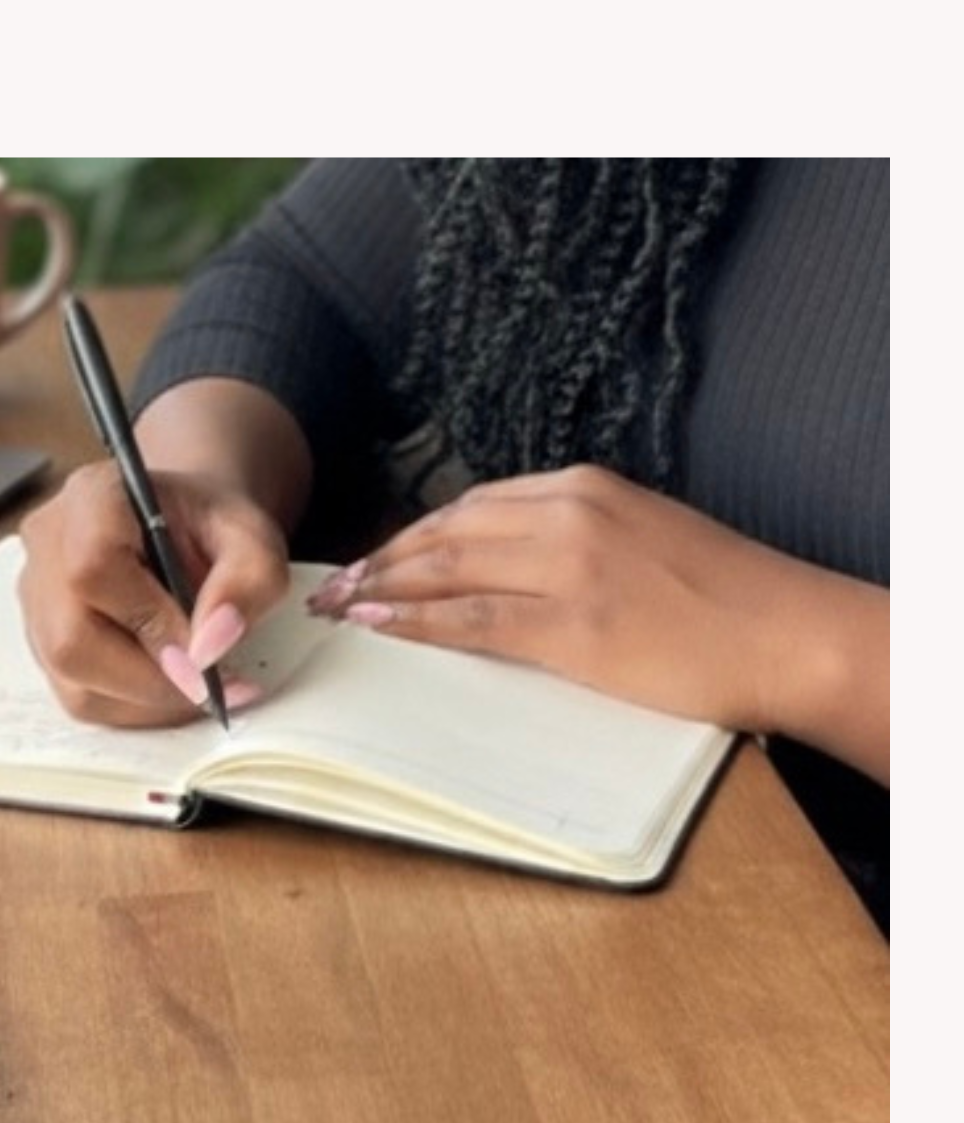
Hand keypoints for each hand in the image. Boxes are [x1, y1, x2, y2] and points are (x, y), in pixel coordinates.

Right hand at [18, 460, 290, 725]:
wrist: (181, 528)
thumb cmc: (209, 527)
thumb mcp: (253, 538)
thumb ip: (248, 582)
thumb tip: (210, 646)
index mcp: (92, 498)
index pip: (93, 566)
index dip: (149, 621)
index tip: (202, 649)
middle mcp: (47, 546)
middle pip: (70, 641)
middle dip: (150, 679)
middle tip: (209, 683)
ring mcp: (36, 598)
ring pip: (71, 681)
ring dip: (146, 701)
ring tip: (200, 685)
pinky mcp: (41, 642)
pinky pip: (79, 696)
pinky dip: (134, 707)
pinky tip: (174, 688)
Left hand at [308, 464, 889, 779]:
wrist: (788, 634)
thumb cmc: (726, 598)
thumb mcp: (645, 537)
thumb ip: (579, 538)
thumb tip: (518, 564)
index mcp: (585, 488)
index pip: (474, 505)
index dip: (415, 534)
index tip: (377, 557)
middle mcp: (568, 514)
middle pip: (447, 531)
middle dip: (382, 559)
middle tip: (334, 585)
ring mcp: (568, 568)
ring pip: (447, 569)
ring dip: (382, 588)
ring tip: (339, 608)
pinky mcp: (572, 625)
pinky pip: (471, 620)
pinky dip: (415, 622)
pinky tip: (378, 626)